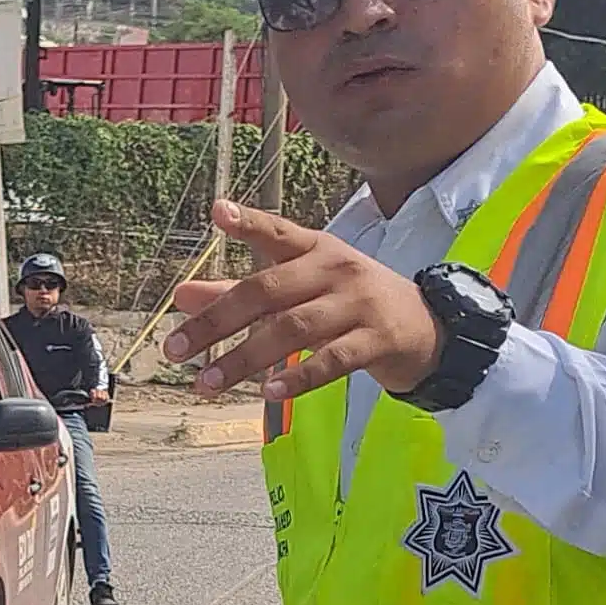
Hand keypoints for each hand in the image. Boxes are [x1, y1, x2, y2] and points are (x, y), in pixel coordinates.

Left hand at [160, 201, 439, 403]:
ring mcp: (358, 303)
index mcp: (315, 250)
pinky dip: (300, 377)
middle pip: (268, 290)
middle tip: (174, 348)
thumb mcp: (301, 290)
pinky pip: (333, 360)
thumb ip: (240, 293)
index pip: (278, 232)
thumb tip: (182, 296)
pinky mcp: (377, 340)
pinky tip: (268, 392)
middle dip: (217, 321)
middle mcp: (334, 269)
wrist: (431, 329)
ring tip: (206, 383)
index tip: (218, 212)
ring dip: (244, 358)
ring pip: (293, 328)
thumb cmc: (351, 304)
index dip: (249, 223)